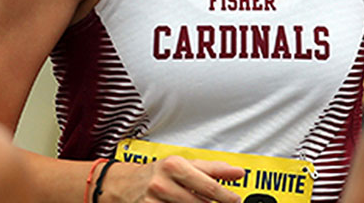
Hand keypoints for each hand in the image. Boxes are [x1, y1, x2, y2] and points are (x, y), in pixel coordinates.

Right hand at [103, 156, 244, 202]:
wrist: (125, 184)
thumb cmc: (159, 172)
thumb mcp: (185, 164)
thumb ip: (213, 168)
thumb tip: (238, 172)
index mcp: (175, 166)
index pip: (208, 185)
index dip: (226, 195)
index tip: (236, 200)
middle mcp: (163, 183)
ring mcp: (155, 201)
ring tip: (195, 201)